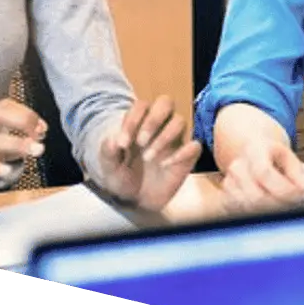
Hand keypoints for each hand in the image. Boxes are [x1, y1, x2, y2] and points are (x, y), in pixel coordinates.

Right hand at [0, 99, 46, 202]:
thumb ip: (1, 150)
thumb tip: (25, 148)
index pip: (4, 107)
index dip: (26, 114)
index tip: (42, 128)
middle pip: (0, 113)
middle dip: (24, 120)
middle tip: (40, 134)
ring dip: (18, 144)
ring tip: (36, 151)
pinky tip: (6, 172)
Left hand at [97, 96, 202, 211]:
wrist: (134, 202)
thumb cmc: (122, 177)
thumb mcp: (109, 166)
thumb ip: (108, 151)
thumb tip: (114, 139)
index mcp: (139, 122)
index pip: (141, 105)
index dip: (132, 120)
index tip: (122, 143)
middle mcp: (160, 126)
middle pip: (165, 102)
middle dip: (153, 120)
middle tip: (140, 142)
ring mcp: (175, 140)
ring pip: (179, 121)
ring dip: (163, 137)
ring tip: (148, 157)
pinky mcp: (187, 157)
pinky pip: (194, 146)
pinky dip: (182, 153)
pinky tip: (165, 165)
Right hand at [220, 136, 303, 213]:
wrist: (250, 153)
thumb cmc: (272, 157)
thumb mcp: (288, 157)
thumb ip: (298, 173)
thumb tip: (303, 188)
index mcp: (254, 151)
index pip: (263, 173)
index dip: (283, 189)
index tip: (298, 195)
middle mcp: (237, 166)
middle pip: (256, 197)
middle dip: (279, 205)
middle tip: (293, 203)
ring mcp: (229, 183)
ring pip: (250, 209)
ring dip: (270, 211)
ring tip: (281, 202)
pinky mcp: (226, 197)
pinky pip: (243, 213)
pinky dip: (258, 214)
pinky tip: (267, 206)